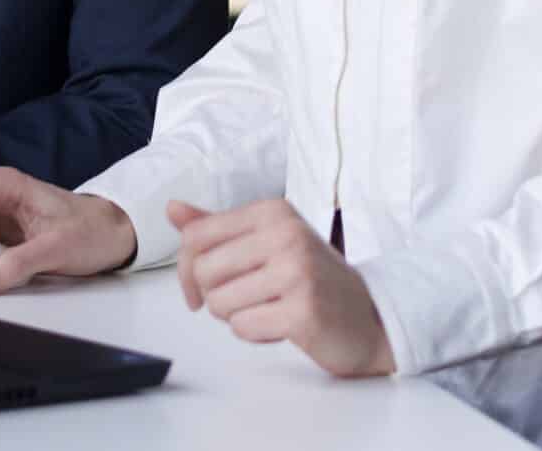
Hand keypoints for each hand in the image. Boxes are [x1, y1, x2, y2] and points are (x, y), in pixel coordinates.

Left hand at [170, 199, 392, 378]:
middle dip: (213, 296)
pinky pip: (243, 327)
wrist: (369, 315)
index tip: (198, 289)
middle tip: (244, 300)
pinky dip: (254, 333)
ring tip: (267, 309)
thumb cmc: (310, 278)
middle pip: (204, 271)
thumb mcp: (266, 241)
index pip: (196, 236)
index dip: (186, 270)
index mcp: (272, 211)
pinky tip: (280, 324)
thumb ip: (218, 227)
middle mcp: (285, 234)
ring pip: (220, 303)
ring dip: (236, 316)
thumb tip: (172, 208)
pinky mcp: (303, 310)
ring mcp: (296, 271)